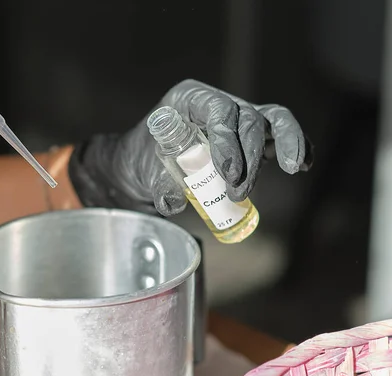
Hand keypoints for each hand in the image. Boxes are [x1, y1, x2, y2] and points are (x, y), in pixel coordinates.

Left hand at [69, 79, 313, 215]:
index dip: (228, 140)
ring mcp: (238, 119)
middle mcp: (218, 104)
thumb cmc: (143, 161)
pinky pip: (279, 134)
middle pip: (248, 120)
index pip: (218, 110)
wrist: (145, 167)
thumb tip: (174, 202)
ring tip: (292, 168)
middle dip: (249, 159)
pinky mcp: (251, 138)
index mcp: (189, 99)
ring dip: (284, 145)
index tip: (227, 173)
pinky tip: (304, 164)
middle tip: (237, 192)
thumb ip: (160, 186)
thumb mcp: (145, 172)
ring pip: (271, 121)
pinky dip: (295, 146)